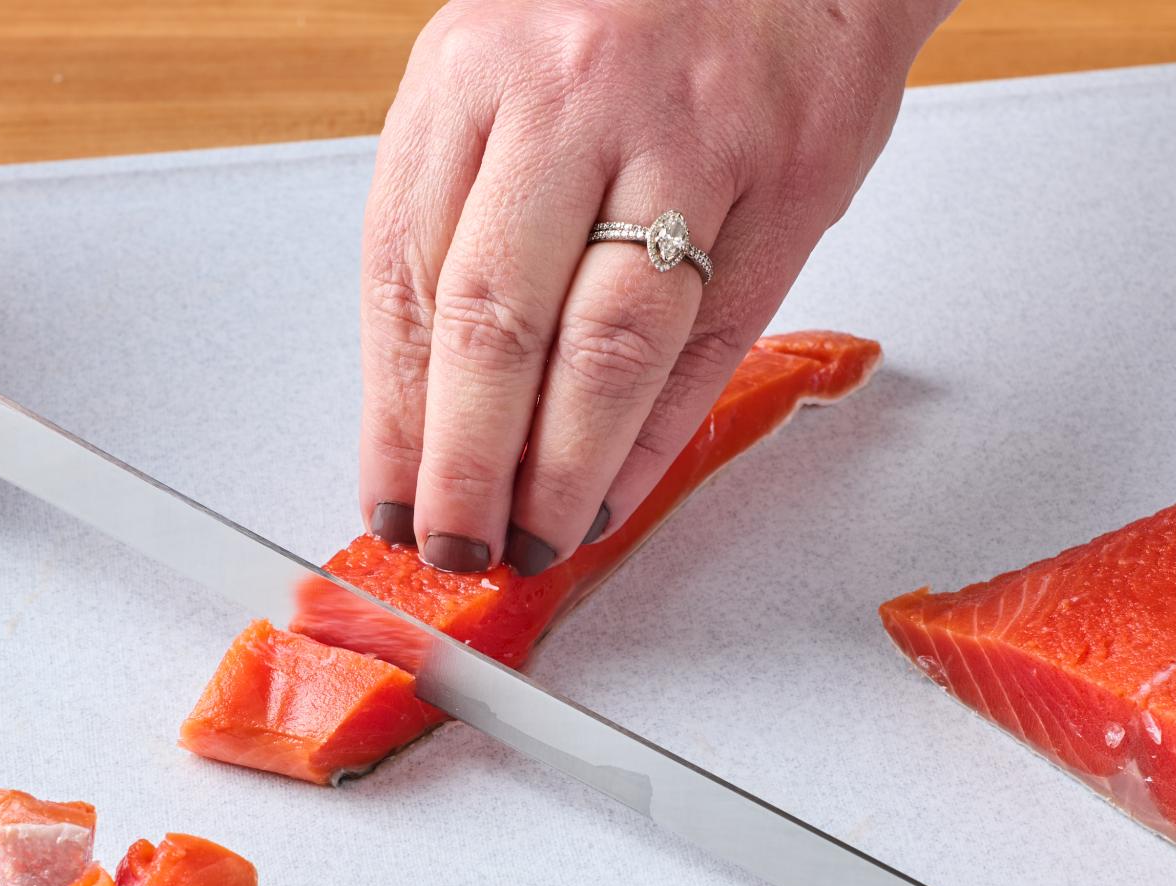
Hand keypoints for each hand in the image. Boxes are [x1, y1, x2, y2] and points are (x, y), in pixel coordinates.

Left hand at [359, 0, 950, 571]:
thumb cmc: (630, 20)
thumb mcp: (502, 81)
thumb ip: (458, 221)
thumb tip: (421, 410)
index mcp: (470, 76)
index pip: (404, 278)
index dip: (393, 413)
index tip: (390, 497)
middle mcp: (568, 99)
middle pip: (494, 322)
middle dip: (465, 464)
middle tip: (456, 544)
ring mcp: (685, 137)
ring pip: (606, 346)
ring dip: (561, 471)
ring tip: (535, 540)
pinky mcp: (784, 177)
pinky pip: (709, 343)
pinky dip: (655, 440)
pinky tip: (616, 495)